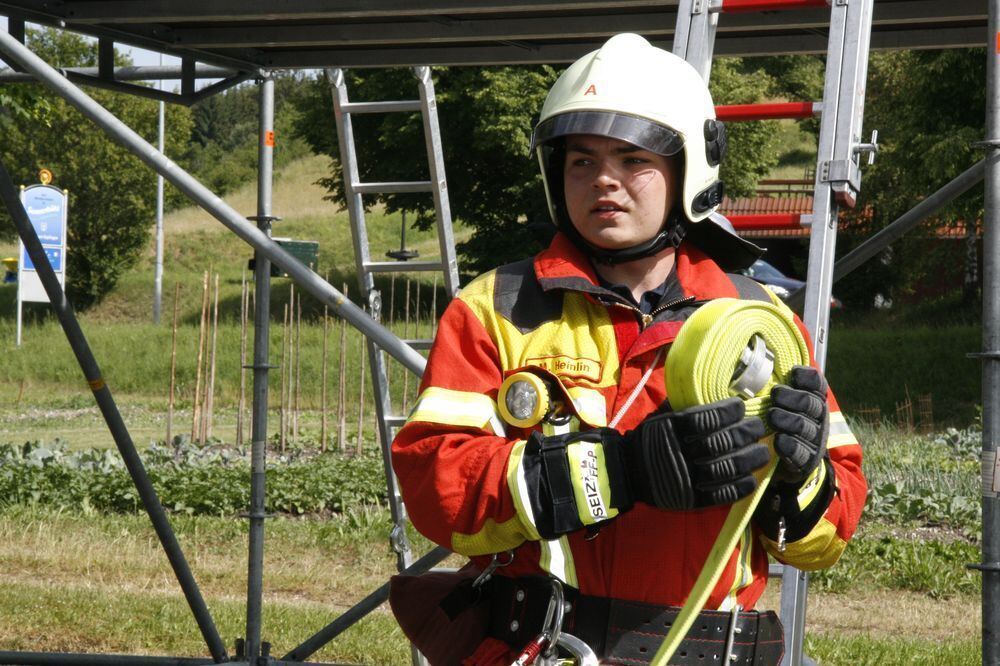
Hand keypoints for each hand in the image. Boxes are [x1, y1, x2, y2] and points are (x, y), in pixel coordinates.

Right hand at [623, 397, 768, 509]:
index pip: (704, 419)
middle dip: (745, 433)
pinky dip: (739, 486)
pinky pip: (720, 494)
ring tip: (763, 452)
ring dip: (749, 460)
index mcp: (670, 428)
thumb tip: (716, 390)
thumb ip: (684, 405)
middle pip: (720, 443)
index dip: (727, 412)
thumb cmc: (650, 438)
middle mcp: (678, 452)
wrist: (629, 471)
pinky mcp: (690, 499)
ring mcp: (685, 477)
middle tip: (760, 427)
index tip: (742, 407)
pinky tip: (751, 478)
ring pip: (725, 468)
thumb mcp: (661, 416)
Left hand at [769, 366, 828, 483]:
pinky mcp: (807, 460)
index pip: (817, 383)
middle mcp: (819, 418)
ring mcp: (815, 440)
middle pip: (810, 403)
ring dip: (786, 419)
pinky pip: (800, 452)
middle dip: (792, 397)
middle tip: (775, 395)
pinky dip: (788, 445)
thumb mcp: (784, 400)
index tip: (793, 373)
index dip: (807, 377)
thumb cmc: (784, 421)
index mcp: (815, 399)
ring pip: (803, 426)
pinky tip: (778, 439)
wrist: (796, 461)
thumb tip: (759, 351)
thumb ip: (778, 381)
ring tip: (772, 415)